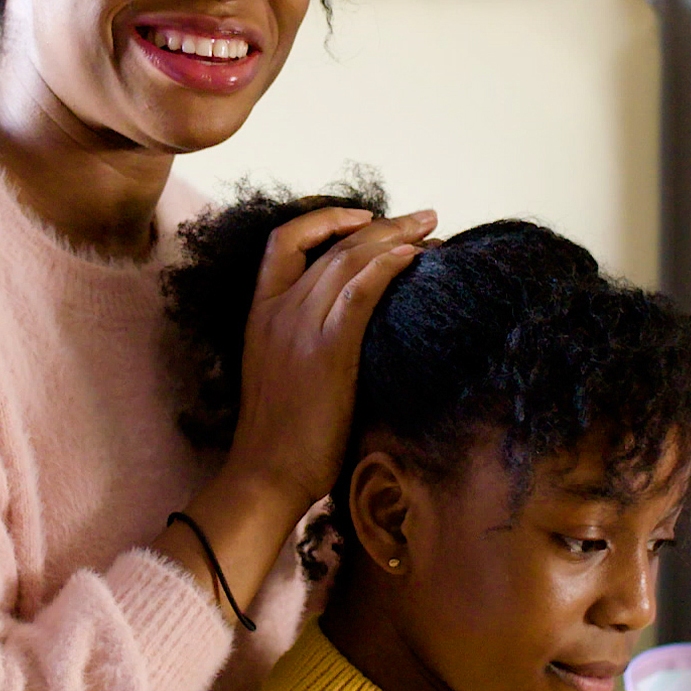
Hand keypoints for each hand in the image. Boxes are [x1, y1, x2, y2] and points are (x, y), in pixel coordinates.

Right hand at [161, 204, 433, 619]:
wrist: (267, 473)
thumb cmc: (282, 433)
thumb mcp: (281, 369)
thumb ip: (305, 335)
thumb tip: (354, 317)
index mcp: (261, 312)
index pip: (283, 241)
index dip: (325, 219)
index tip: (364, 217)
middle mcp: (278, 310)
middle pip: (333, 246)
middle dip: (383, 224)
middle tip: (424, 218)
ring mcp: (300, 327)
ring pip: (350, 259)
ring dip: (396, 237)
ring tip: (430, 230)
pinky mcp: (328, 350)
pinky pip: (361, 291)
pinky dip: (389, 266)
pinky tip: (413, 258)